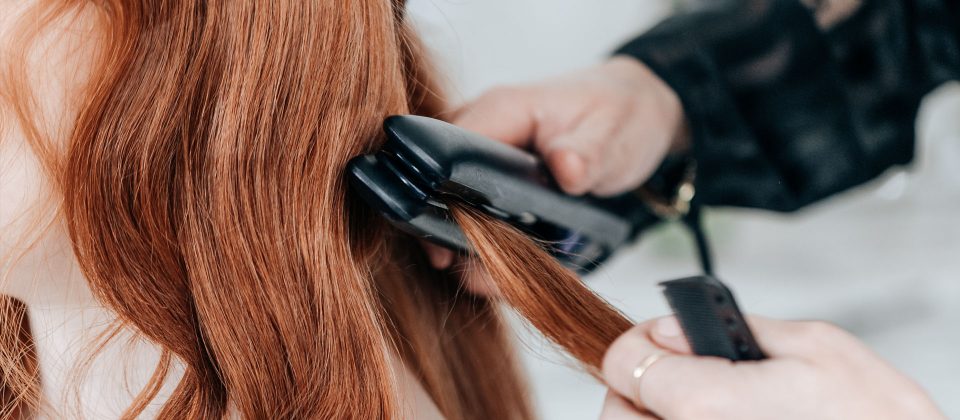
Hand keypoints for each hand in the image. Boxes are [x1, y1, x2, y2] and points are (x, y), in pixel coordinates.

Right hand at [424, 56, 687, 277]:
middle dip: (453, 238)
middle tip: (482, 275)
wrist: (636, 114)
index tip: (449, 248)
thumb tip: (566, 168)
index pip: (443, 153)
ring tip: (501, 280)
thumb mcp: (613, 134)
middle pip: (437, 189)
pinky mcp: (490, 180)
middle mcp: (479, 131)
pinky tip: (508, 271)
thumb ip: (588, 153)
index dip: (438, 203)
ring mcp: (482, 158)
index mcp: (500, 110)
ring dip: (470, 250)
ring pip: (450, 210)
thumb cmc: (621, 114)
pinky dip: (486, 247)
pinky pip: (471, 216)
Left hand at [599, 316, 943, 419]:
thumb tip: (672, 326)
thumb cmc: (873, 419)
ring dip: (656, 418)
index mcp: (704, 405)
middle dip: (643, 386)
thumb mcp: (812, 345)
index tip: (665, 341)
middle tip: (686, 379)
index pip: (622, 361)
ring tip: (709, 409)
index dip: (642, 341)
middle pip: (617, 409)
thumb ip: (727, 328)